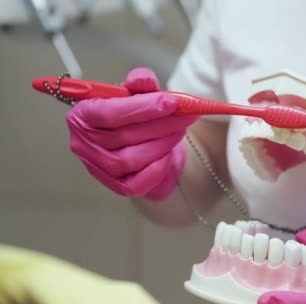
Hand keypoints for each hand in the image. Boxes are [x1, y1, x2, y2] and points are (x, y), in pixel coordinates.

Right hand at [66, 67, 195, 199]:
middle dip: (162, 124)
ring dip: (162, 144)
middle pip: (124, 136)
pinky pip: (137, 183)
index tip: (173, 102)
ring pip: (130, 159)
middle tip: (186, 115)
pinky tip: (168, 154)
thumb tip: (144, 80)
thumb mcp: (137, 93)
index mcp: (83, 115)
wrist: (142, 143)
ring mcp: (97, 168)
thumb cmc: (134, 116)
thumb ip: (140, 83)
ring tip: (179, 131)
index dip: (144, 107)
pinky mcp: (115, 186)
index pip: (110, 112)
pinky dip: (157, 168)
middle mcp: (84, 144)